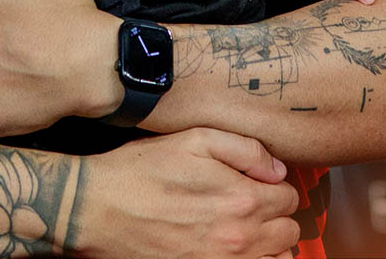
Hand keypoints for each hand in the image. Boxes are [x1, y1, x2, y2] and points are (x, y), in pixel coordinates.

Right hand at [76, 128, 301, 258]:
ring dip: (268, 247)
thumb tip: (277, 169)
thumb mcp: (193, 139)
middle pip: (288, 232)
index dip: (273, 187)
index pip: (289, 197)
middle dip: (274, 217)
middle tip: (249, 207)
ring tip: (245, 234)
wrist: (95, 210)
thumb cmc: (139, 172)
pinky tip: (231, 252)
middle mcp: (239, 238)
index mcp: (242, 199)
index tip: (256, 184)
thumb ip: (245, 149)